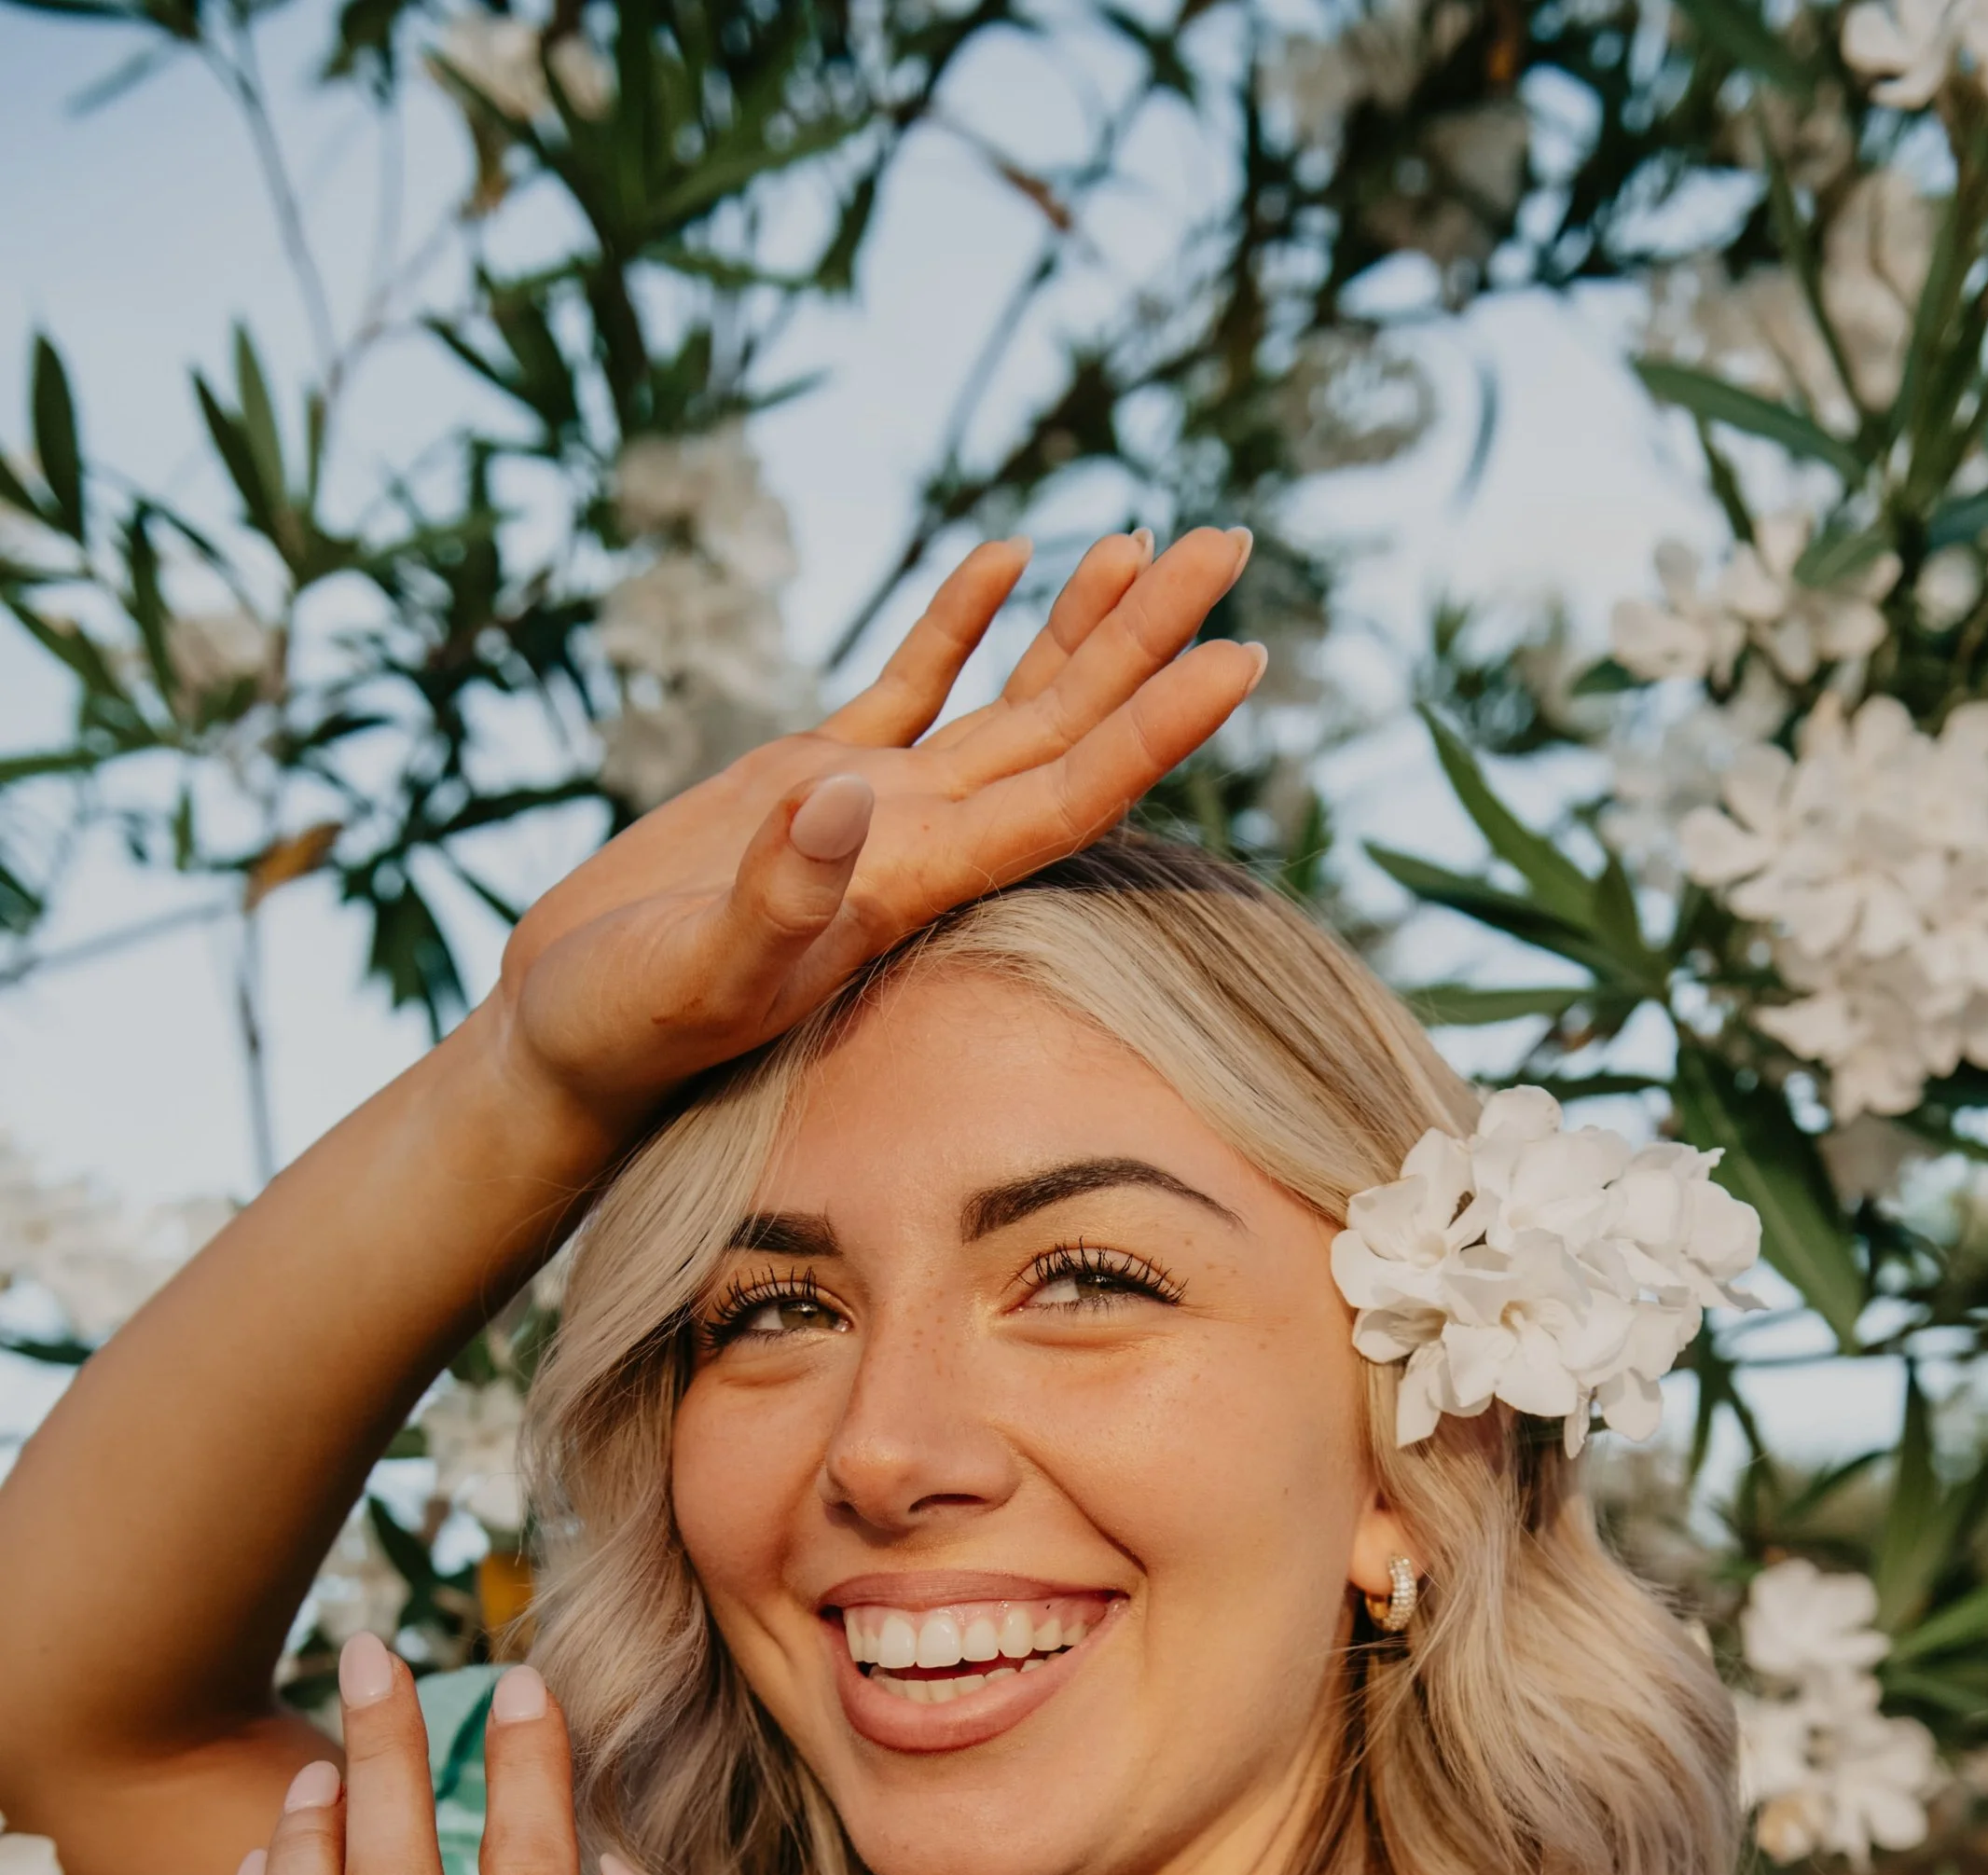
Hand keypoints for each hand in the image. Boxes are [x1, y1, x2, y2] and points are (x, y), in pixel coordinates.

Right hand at [488, 525, 1262, 1142]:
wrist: (564, 1046)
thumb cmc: (624, 1034)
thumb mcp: (691, 975)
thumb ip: (773, 899)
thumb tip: (841, 798)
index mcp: (915, 885)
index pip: (1069, 795)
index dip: (1158, 728)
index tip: (1242, 658)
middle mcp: (919, 844)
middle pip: (1068, 727)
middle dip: (1150, 635)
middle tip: (1232, 535)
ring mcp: (870, 810)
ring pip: (1008, 702)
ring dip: (1081, 625)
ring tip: (1149, 536)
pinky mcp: (802, 780)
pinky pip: (910, 689)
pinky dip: (959, 624)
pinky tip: (1007, 557)